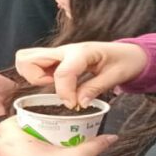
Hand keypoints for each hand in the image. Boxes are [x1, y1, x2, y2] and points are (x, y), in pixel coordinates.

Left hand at [0, 117, 117, 155]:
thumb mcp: (78, 155)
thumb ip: (95, 144)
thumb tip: (111, 137)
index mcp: (14, 138)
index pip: (8, 121)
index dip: (18, 120)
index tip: (31, 122)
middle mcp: (1, 149)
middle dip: (1, 130)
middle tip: (20, 131)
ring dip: (1, 143)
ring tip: (21, 145)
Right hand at [16, 42, 148, 107]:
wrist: (129, 52)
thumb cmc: (125, 61)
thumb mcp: (116, 76)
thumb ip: (94, 89)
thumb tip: (78, 104)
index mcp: (81, 52)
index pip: (61, 72)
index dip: (64, 93)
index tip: (73, 105)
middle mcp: (64, 50)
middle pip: (28, 58)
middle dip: (35, 79)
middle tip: (54, 91)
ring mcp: (57, 53)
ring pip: (26, 59)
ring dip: (33, 76)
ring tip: (53, 87)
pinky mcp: (55, 59)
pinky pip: (34, 64)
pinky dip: (37, 76)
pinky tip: (55, 84)